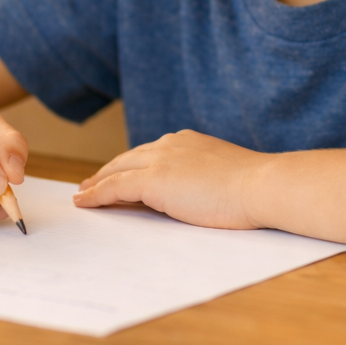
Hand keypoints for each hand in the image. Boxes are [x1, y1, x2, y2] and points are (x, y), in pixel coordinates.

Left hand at [72, 129, 268, 228]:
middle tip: (91, 183)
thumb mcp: (224, 177)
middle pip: (129, 158)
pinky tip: (84, 202)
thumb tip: (192, 194)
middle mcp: (171, 144)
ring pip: (117, 170)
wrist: (261, 186)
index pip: (151, 154)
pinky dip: (96, 194)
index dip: (132, 166)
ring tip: (83, 194)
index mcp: (189, 142)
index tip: (121, 174)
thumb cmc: (254, 189)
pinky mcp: (153, 181)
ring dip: (97, 183)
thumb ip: (203, 179)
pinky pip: (114, 187)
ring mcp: (161, 161)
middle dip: (108, 171)